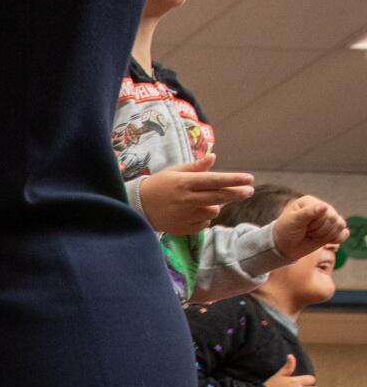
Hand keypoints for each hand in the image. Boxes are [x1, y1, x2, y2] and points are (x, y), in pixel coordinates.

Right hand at [135, 155, 252, 234]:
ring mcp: (184, 215)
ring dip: (215, 206)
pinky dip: (204, 218)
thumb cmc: (158, 185)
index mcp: (184, 183)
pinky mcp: (182, 228)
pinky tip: (194, 212)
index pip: (214, 180)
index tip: (249, 178)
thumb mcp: (174, 172)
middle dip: (237, 193)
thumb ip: (196, 167)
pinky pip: (204, 224)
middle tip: (249, 191)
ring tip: (204, 201)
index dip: (234, 180)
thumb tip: (213, 157)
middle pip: (219, 197)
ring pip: (213, 211)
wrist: (137, 206)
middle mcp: (185, 199)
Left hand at [272, 195, 348, 261]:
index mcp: (311, 202)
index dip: (315, 223)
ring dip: (325, 235)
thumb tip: (324, 206)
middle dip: (319, 230)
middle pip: (333, 220)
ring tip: (312, 235)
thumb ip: (308, 213)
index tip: (301, 226)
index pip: (325, 212)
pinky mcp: (333, 230)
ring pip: (339, 226)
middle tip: (306, 232)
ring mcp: (328, 219)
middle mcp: (322, 208)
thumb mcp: (293, 221)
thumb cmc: (286, 231)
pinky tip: (326, 241)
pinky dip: (336, 239)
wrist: (284, 246)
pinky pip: (344, 233)